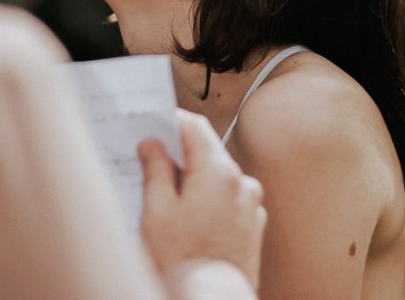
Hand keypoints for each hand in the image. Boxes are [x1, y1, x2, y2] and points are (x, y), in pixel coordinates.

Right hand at [138, 109, 265, 288]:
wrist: (209, 299)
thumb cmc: (183, 260)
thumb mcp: (157, 210)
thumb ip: (156, 170)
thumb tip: (153, 146)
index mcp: (218, 172)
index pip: (195, 128)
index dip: (172, 122)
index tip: (154, 125)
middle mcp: (241, 183)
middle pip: (208, 153)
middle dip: (180, 155)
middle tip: (152, 162)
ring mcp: (250, 205)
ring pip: (218, 178)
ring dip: (195, 180)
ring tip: (168, 199)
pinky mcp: (252, 225)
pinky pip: (228, 200)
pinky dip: (210, 200)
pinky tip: (189, 218)